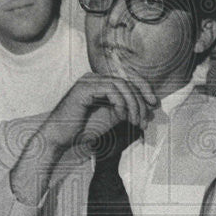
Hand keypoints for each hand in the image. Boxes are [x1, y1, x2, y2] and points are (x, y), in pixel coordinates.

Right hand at [40, 72, 158, 152]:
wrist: (61, 138)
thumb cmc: (83, 129)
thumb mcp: (111, 117)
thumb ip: (126, 108)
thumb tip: (147, 105)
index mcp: (101, 83)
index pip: (128, 80)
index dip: (144, 90)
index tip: (154, 105)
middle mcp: (95, 78)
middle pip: (127, 81)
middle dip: (141, 101)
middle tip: (144, 120)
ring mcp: (88, 81)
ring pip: (121, 85)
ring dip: (132, 104)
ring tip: (134, 121)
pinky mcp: (84, 87)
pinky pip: (110, 89)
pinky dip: (120, 102)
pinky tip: (121, 116)